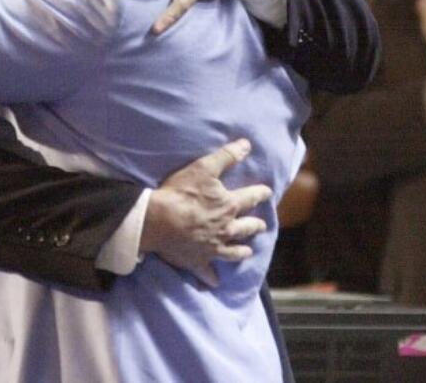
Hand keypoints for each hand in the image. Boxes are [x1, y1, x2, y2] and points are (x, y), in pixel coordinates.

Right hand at [140, 139, 271, 286]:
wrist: (158, 220)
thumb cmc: (180, 192)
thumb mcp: (204, 167)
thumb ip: (227, 156)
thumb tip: (247, 145)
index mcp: (229, 205)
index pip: (251, 197)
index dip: (261, 193)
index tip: (267, 193)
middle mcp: (226, 229)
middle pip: (247, 227)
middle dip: (256, 225)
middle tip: (261, 225)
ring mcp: (213, 247)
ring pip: (234, 252)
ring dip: (242, 251)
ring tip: (247, 252)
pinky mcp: (197, 261)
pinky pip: (207, 272)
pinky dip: (212, 277)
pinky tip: (215, 282)